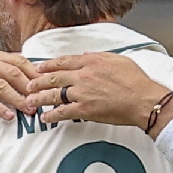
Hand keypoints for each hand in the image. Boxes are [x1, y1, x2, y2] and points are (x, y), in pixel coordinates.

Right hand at [0, 47, 37, 118]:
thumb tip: (22, 83)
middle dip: (31, 88)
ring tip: (29, 111)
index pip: (19, 60)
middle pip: (14, 72)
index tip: (47, 86)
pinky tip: (8, 116)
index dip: (35, 73)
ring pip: (2, 85)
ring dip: (18, 99)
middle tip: (43, 101)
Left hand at [25, 53, 170, 128]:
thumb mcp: (118, 60)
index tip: (39, 67)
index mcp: (91, 61)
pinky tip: (44, 117)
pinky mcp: (84, 109)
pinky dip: (51, 115)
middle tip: (28, 85)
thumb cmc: (136, 80)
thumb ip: (99, 57)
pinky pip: (62, 112)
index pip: (63, 61)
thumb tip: (85, 55)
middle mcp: (84, 75)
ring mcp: (82, 92)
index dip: (48, 65)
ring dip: (39, 98)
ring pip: (54, 94)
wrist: (144, 99)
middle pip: (54, 77)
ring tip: (29, 101)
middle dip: (38, 81)